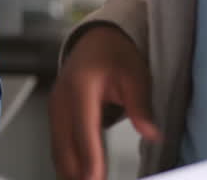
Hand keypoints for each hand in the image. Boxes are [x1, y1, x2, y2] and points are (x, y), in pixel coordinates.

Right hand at [50, 25, 162, 179]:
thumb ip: (140, 105)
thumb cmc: (115, 55)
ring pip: (57, 148)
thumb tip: (150, 133)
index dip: (90, 159)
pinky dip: (66, 162)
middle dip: (76, 172)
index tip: (94, 179)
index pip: (84, 132)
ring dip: (69, 170)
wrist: (96, 40)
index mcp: (80, 88)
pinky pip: (58, 143)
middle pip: (64, 145)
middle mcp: (61, 99)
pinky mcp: (56, 115)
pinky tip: (77, 175)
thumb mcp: (136, 75)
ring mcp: (55, 108)